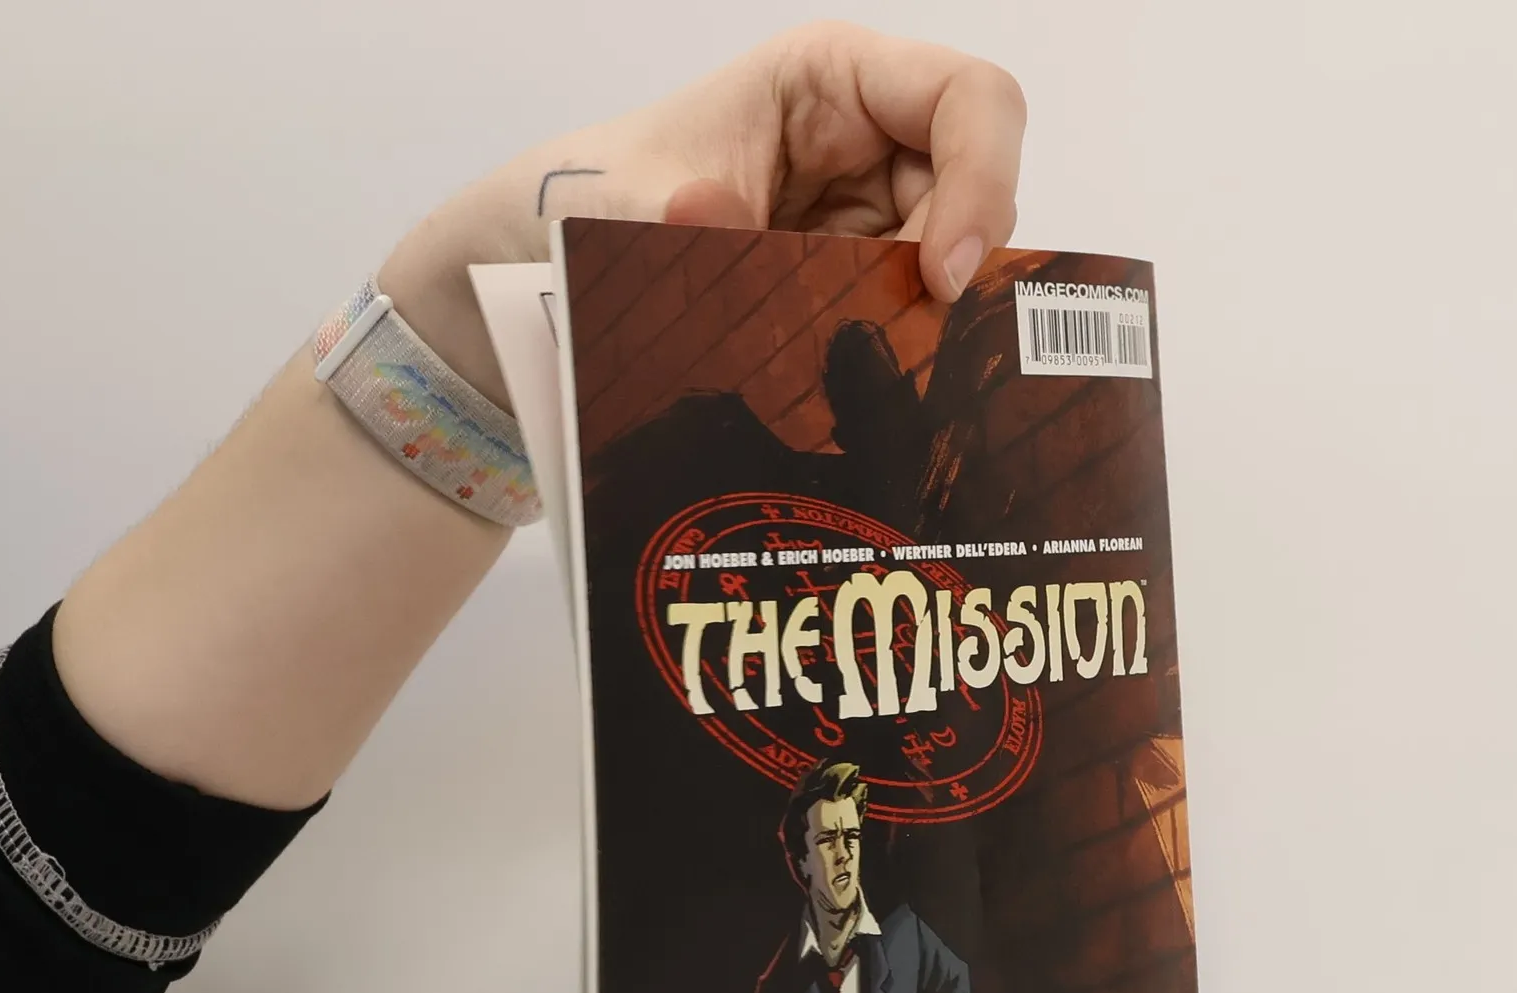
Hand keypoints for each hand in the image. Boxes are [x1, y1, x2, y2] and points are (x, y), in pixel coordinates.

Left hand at [382, 24, 1026, 401]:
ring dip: (915, 329)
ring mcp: (865, 221)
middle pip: (974, 199)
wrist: (533, 271)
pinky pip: (904, 325)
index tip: (943, 280)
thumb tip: (715, 214)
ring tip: (847, 370)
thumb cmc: (578, 197)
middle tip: (888, 344)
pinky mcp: (849, 290)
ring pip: (949, 274)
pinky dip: (890, 360)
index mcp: (830, 79)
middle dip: (945, 278)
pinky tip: (853, 390)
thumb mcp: (624, 201)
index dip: (984, 183)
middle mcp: (867, 143)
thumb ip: (684, 220)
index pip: (970, 101)